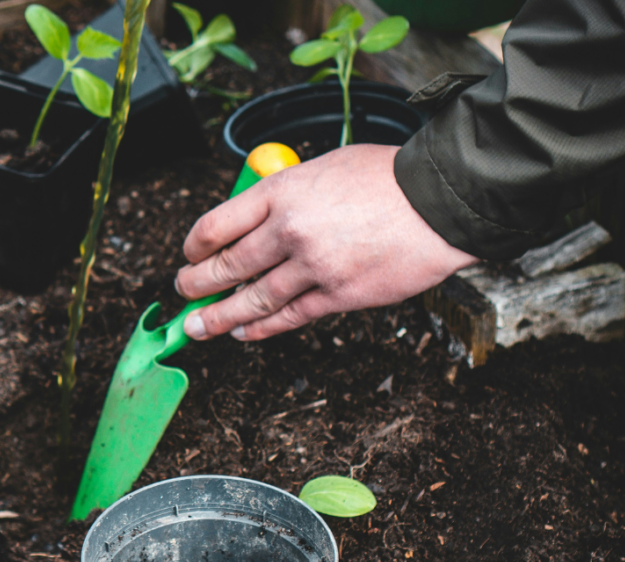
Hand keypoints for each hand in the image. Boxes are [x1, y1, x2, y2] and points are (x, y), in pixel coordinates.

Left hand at [174, 144, 478, 340]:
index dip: (194, 245)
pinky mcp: (338, 295)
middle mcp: (289, 230)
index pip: (217, 224)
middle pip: (227, 266)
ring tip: (196, 327)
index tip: (188, 254)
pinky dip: (261, 328)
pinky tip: (243, 332)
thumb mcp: (324, 167)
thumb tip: (257, 218)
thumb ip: (286, 193)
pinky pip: (288, 317)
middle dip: (196, 284)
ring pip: (252, 300)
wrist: (441, 201)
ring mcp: (313, 267)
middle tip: (182, 292)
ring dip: (218, 317)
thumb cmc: (387, 178)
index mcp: (282, 192)